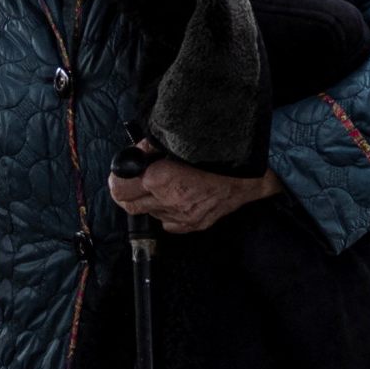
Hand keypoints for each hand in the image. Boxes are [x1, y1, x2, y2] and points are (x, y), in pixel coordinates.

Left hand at [108, 157, 277, 234]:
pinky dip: (165, 210)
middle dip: (126, 190)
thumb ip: (152, 147)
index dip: (119, 175)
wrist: (251, 177)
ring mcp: (179, 217)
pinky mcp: (191, 225)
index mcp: (161, 179)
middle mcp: (167, 202)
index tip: (125, 168)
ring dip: (148, 199)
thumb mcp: (181, 143)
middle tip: (133, 178)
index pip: (119, 187)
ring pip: (147, 212)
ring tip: (162, 183)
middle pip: (128, 204)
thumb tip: (136, 152)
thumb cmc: (219, 155)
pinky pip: (166, 221)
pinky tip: (176, 196)